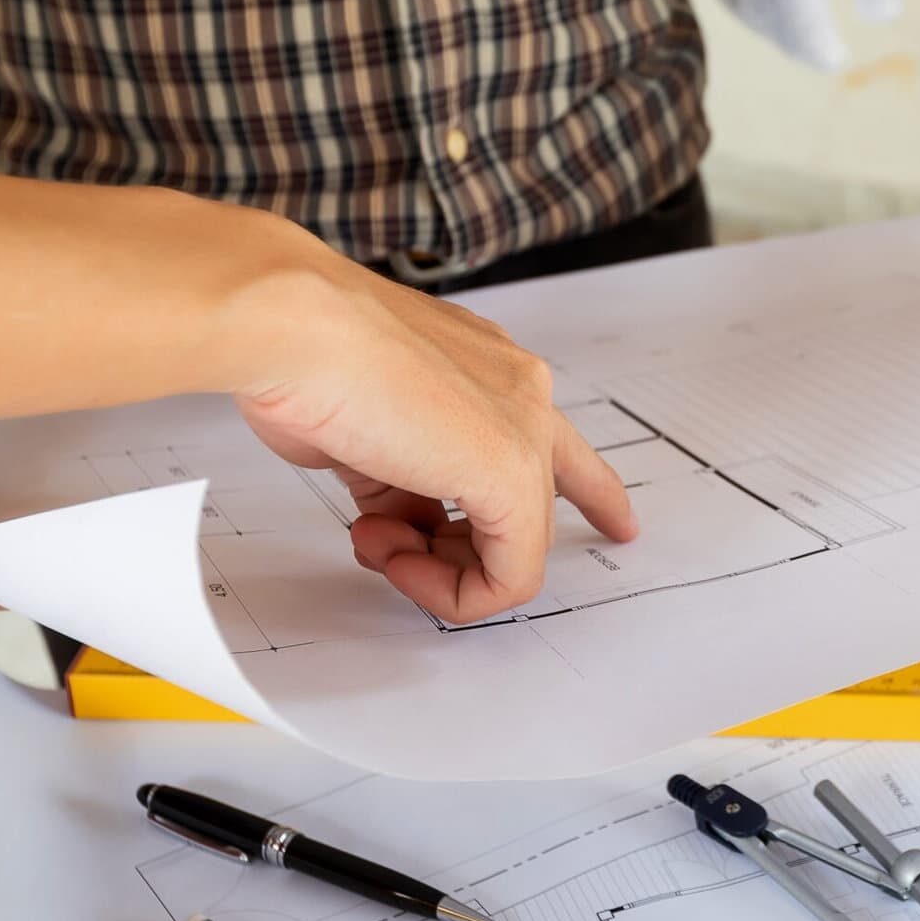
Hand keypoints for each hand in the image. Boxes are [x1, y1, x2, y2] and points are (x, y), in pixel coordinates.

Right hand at [230, 259, 637, 624]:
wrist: (296, 329)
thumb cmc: (307, 359)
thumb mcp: (366, 431)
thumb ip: (402, 475)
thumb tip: (401, 520)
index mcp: (489, 366)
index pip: (557, 439)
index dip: (595, 491)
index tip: (622, 525)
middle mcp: (520, 392)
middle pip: (534, 501)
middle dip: (455, 551)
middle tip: (388, 551)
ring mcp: (522, 428)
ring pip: (519, 543)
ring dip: (438, 568)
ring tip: (375, 542)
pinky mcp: (512, 473)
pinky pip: (512, 572)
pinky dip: (453, 591)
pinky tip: (398, 562)